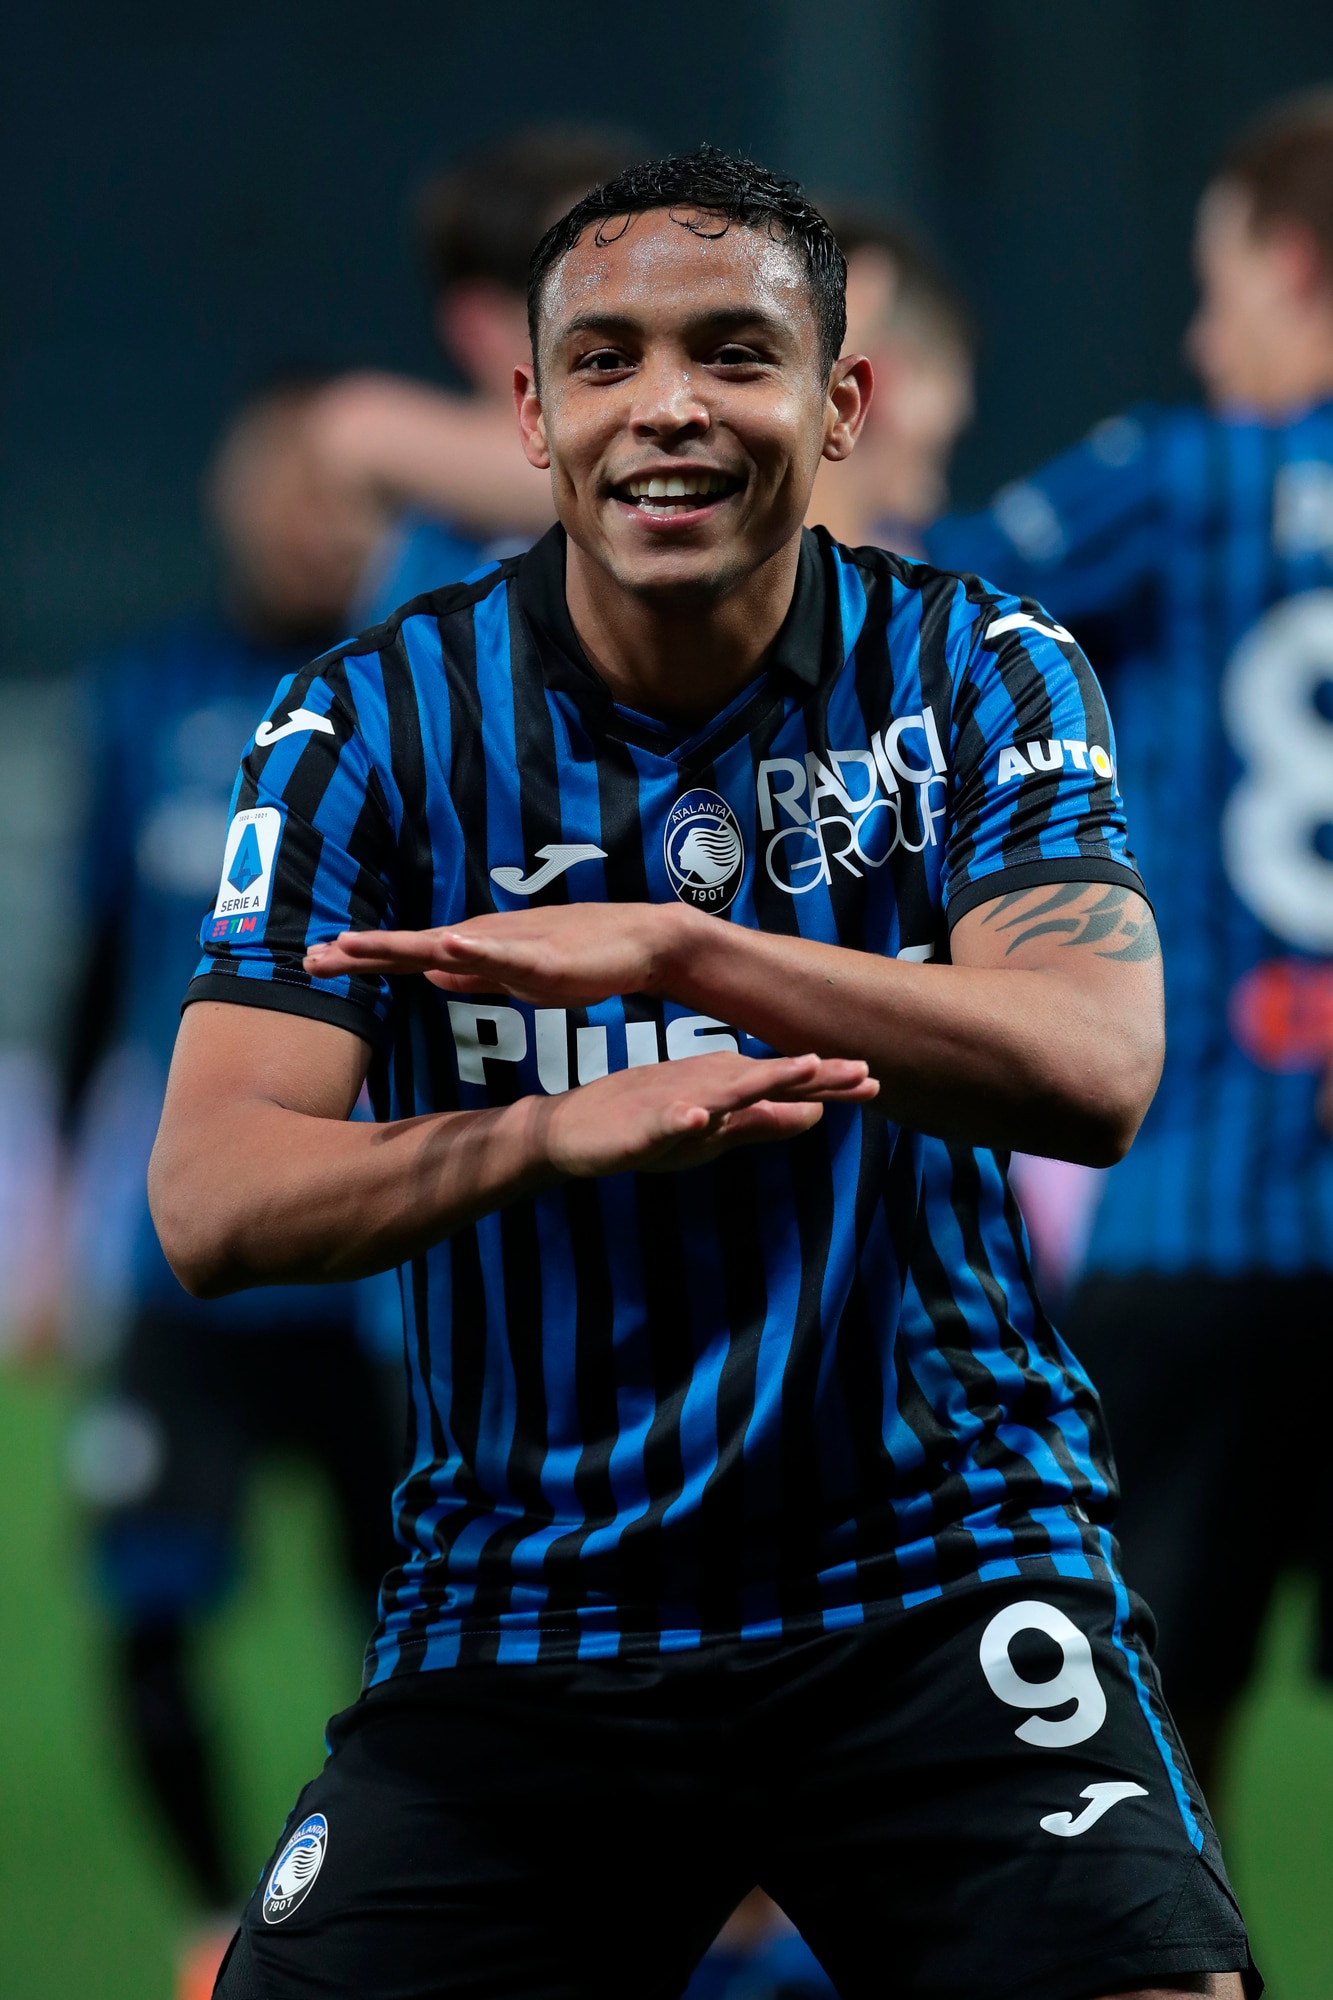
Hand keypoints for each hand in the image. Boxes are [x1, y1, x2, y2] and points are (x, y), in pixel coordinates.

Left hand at [305, 904, 696, 1006]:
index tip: (316, 963)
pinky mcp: (541, 958)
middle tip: (309, 959)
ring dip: (397, 945)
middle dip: (360, 953)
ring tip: (354, 945)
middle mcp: (483, 940)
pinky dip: (470, 951)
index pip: (406, 957)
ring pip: (442, 945)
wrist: (642, 943)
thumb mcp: (515, 977)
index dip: (362, 961)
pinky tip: (443, 947)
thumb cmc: (583, 959)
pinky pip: (500, 955)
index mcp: (475, 950)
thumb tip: (429, 974)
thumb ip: (474, 975)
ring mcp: (509, 946)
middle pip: (410, 948)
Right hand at [533, 1051, 877, 1177]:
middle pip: (766, 1080)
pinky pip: (664, 1123)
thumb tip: (819, 1114)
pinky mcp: (640, 1125)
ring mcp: (674, 1105)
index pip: (784, 1085)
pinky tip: (699, 1118)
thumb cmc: (646, 1123)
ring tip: (800, 1071)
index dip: (828, 1083)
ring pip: (723, 1092)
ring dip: (760, 1080)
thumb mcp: (716, 1130)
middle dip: (812, 1075)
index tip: (876, 1078)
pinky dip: (682, 1120)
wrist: (571, 1132)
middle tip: (860, 1070)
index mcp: (725, 1089)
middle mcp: (707, 1089)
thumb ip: (764, 1122)